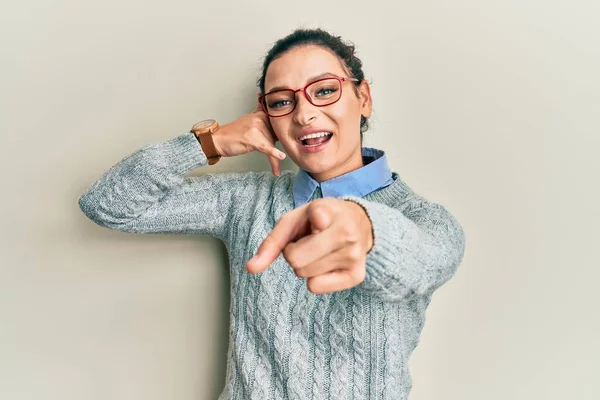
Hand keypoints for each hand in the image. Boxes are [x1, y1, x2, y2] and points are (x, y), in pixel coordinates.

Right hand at [212, 98, 285, 175]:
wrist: (219, 139)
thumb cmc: (234, 132)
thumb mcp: (248, 119)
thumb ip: (260, 114)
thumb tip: (267, 107)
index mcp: (260, 114)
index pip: (278, 120)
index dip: (286, 128)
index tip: (296, 130)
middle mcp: (260, 119)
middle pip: (277, 134)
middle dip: (281, 146)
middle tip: (286, 152)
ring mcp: (257, 129)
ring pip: (272, 144)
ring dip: (274, 159)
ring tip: (276, 169)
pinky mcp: (253, 140)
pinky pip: (266, 147)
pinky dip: (273, 153)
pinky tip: (281, 157)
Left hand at [245, 198, 373, 294]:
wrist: (359, 221)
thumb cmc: (319, 218)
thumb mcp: (294, 220)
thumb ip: (271, 242)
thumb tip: (250, 268)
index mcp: (329, 213)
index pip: (305, 230)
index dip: (300, 232)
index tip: (319, 219)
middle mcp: (346, 234)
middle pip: (296, 262)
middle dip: (295, 254)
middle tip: (310, 241)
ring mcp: (354, 256)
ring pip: (305, 276)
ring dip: (306, 265)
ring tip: (321, 248)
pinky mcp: (357, 275)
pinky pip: (316, 288)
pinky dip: (315, 278)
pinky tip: (328, 262)